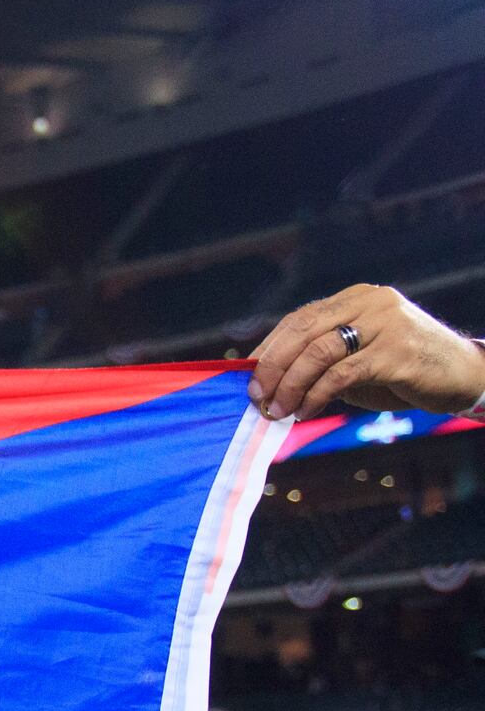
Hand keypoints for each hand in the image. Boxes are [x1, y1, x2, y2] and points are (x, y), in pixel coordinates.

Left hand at [250, 285, 484, 420]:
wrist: (462, 375)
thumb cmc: (402, 371)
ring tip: (278, 411)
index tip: (247, 377)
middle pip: (303, 331)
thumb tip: (268, 382)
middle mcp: (370, 303)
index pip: (299, 319)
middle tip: (257, 398)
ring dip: (290, 386)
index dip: (269, 348)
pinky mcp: (397, 352)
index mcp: (357, 298)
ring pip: (318, 352)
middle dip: (273, 368)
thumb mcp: (357, 358)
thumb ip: (320, 360)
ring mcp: (386, 324)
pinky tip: (306, 411)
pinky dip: (317, 395)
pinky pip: (342, 374)